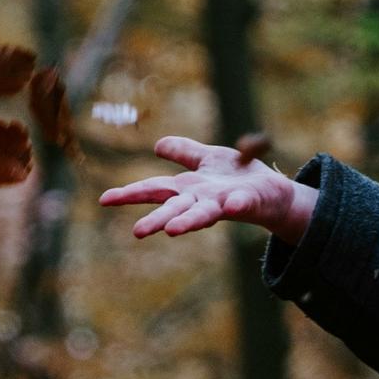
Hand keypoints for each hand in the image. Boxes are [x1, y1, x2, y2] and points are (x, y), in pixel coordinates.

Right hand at [99, 136, 317, 243]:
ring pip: (203, 214)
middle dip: (156, 219)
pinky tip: (232, 205)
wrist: (274, 192)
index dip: (130, 194)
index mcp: (189, 188)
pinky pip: (242, 204)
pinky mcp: (248, 202)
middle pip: (175, 209)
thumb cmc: (238, 177)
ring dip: (188, 222)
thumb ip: (185, 153)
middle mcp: (201, 200)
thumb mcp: (209, 159)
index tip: (104, 200)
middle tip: (137, 232)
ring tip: (172, 230)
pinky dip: (236, 204)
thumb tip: (158, 145)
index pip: (155, 190)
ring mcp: (224, 204)